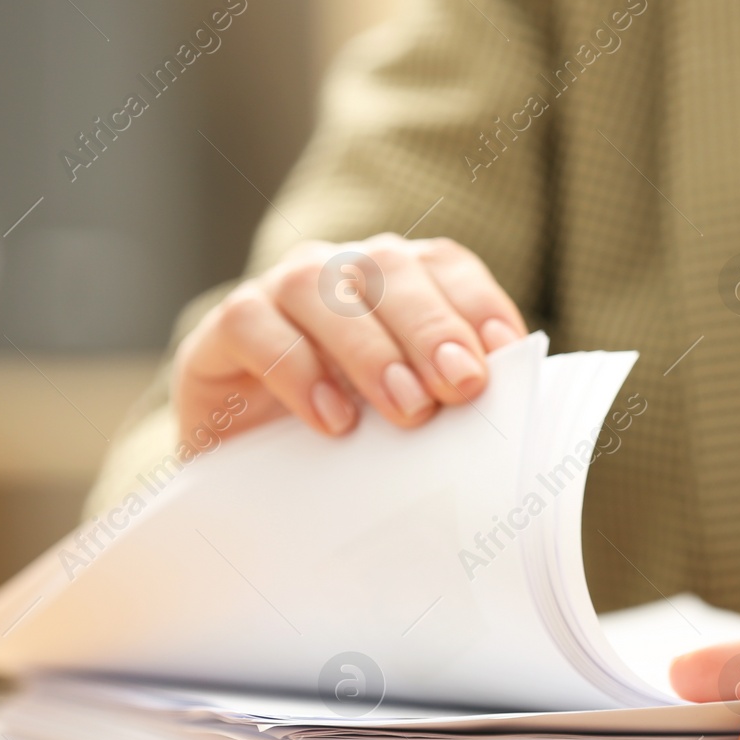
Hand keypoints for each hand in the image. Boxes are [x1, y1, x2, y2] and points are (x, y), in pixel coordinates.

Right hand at [173, 234, 526, 440]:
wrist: (247, 475)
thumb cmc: (347, 441)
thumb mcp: (409, 420)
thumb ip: (452, 402)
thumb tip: (516, 414)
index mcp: (395, 281)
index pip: (444, 265)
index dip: (476, 303)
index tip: (502, 354)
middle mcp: (338, 271)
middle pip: (388, 269)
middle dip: (430, 327)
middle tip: (459, 386)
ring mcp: (276, 292)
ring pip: (320, 285)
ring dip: (371, 348)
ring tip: (406, 409)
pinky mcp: (223, 331)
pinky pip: (254, 326)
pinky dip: (298, 370)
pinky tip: (332, 420)